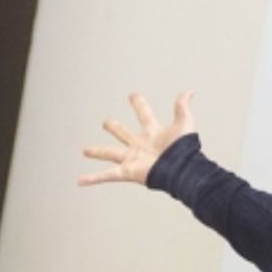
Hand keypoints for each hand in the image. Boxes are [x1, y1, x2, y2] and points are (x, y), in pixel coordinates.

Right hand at [79, 91, 195, 186]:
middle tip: (106, 122)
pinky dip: (93, 179)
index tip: (133, 95)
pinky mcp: (127, 172)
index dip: (139, 104)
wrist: (182, 169)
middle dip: (114, 127)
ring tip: (85, 150)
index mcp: (153, 133)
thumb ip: (182, 106)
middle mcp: (141, 145)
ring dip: (98, 152)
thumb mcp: (184, 123)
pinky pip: (107, 175)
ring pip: (110, 153)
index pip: (144, 114)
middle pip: (123, 133)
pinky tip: (80, 181)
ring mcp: (133, 159)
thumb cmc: (184, 149)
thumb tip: (190, 91)